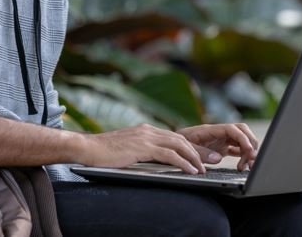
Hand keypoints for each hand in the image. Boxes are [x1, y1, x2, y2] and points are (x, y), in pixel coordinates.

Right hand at [82, 124, 207, 173]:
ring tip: (204, 169)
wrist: (87, 148)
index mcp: (146, 131)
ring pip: (179, 145)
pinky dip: (182, 162)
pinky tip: (190, 171)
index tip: (204, 155)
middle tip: (214, 159)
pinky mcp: (143, 147)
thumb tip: (152, 160)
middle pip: (182, 139)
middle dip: (200, 151)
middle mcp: (149, 131)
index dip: (192, 146)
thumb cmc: (103, 153)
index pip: (175, 137)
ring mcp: (146, 137)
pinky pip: (169, 155)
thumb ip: (140, 151)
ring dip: (194, 157)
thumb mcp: (126, 149)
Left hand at [177, 123, 258, 170]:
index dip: (243, 139)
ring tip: (245, 167)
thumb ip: (201, 152)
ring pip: (242, 141)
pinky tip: (241, 167)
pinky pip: (238, 150)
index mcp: (211, 130)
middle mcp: (219, 133)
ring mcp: (222, 140)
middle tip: (251, 160)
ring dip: (248, 152)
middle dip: (250, 144)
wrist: (171, 145)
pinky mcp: (222, 148)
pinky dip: (244, 157)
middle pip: (243, 132)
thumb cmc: (176, 144)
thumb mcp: (185, 148)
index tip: (248, 151)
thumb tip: (218, 158)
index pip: (233, 129)